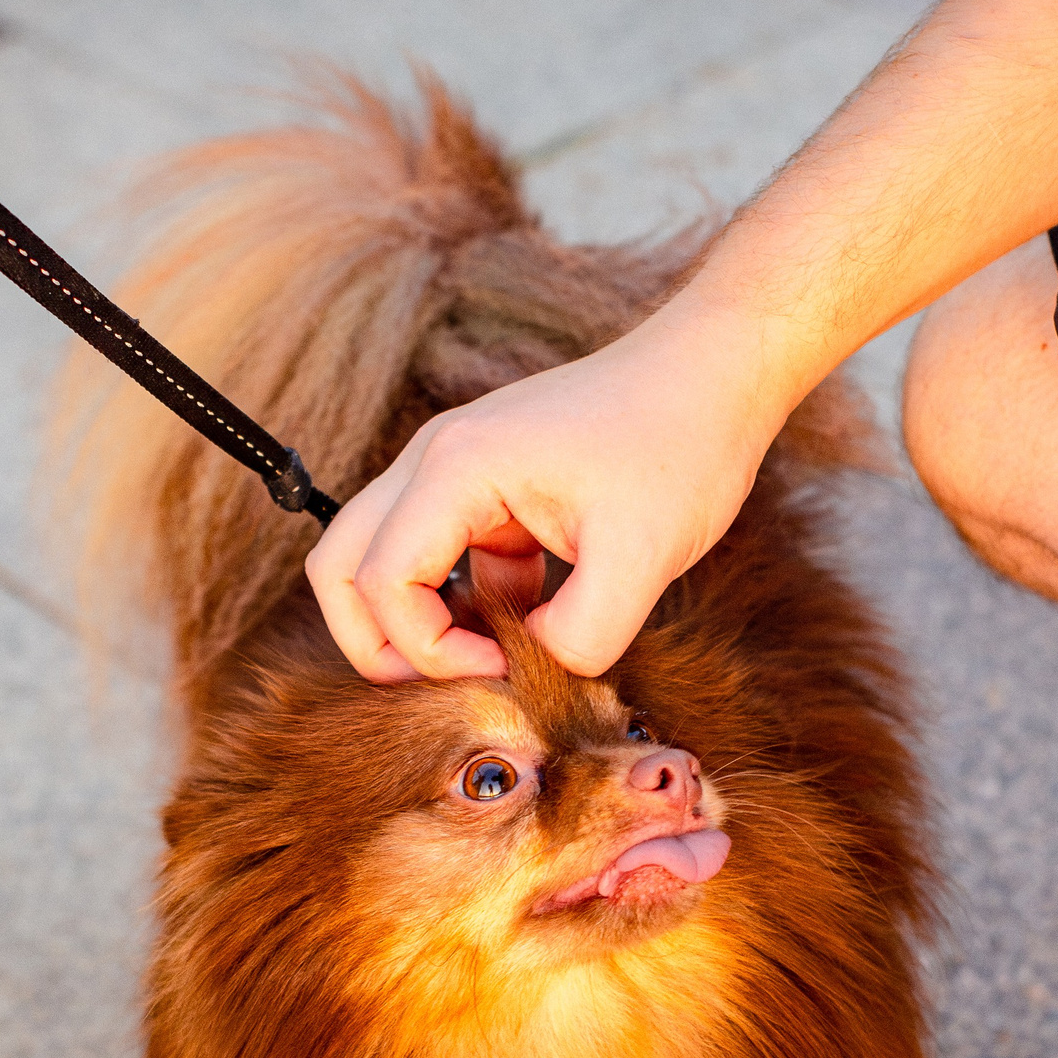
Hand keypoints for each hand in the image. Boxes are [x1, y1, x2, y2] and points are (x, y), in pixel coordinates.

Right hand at [306, 314, 790, 680]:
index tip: (504, 668)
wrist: (715, 373)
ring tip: (491, 659)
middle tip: (450, 683)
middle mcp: (437, 461)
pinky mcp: (490, 486)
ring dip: (419, 621)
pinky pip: (443, 556)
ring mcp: (458, 471)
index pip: (382, 581)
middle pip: (343, 565)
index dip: (428, 649)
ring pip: (383, 559)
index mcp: (457, 468)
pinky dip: (466, 601)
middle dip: (376, 642)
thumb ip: (582, 633)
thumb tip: (538, 669)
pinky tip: (532, 622)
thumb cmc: (682, 442)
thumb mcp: (644, 555)